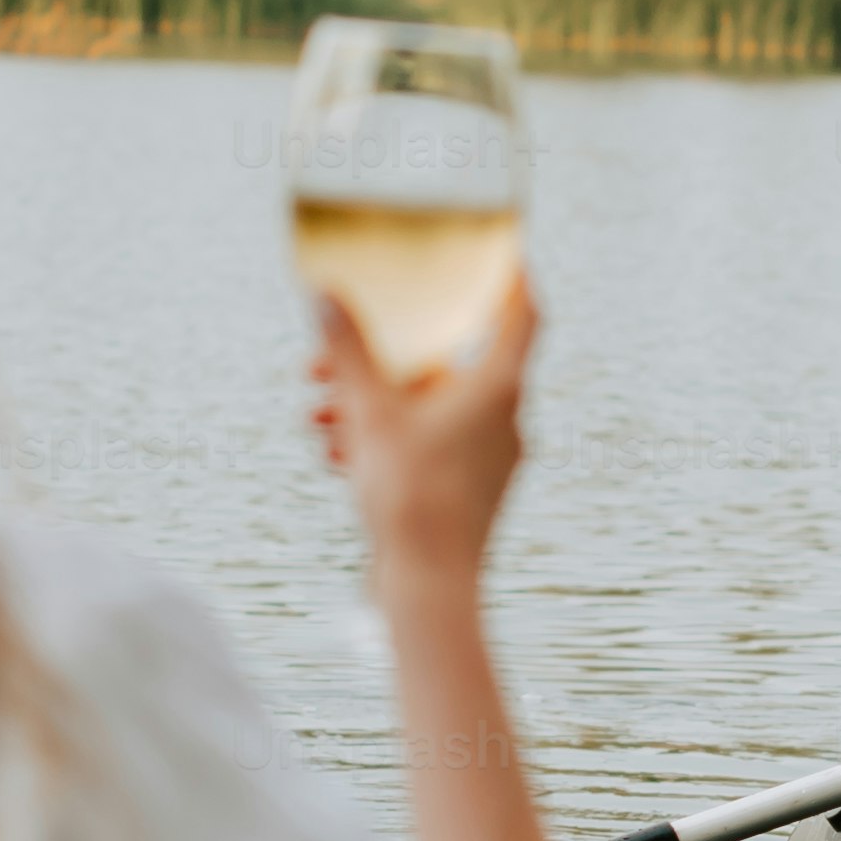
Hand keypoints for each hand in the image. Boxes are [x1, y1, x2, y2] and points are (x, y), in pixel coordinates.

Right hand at [311, 277, 530, 589]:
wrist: (429, 588)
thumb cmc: (411, 497)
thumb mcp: (370, 413)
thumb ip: (349, 351)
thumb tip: (325, 295)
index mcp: (498, 387)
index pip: (521, 312)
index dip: (509, 276)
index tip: (497, 251)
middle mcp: (505, 418)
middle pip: (450, 364)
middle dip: (386, 357)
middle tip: (331, 360)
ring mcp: (492, 457)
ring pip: (429, 408)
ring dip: (373, 403)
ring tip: (319, 413)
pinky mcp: (472, 490)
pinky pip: (429, 445)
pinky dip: (389, 438)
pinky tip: (338, 452)